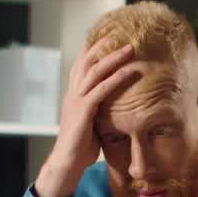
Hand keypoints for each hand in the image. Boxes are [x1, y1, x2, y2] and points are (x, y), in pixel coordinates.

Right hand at [33, 39, 138, 196]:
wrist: (67, 162)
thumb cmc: (81, 146)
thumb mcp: (91, 121)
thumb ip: (99, 108)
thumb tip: (116, 104)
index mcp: (73, 93)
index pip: (82, 64)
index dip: (93, 48)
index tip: (108, 36)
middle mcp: (73, 92)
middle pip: (87, 60)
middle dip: (104, 45)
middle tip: (120, 33)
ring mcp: (76, 100)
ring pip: (95, 71)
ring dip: (114, 57)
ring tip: (130, 47)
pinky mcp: (83, 110)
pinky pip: (101, 89)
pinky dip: (116, 78)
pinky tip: (130, 71)